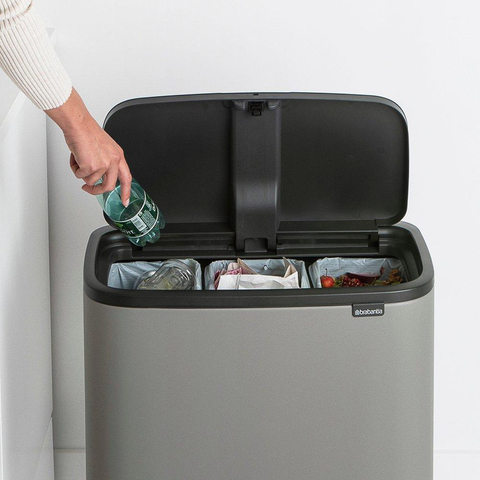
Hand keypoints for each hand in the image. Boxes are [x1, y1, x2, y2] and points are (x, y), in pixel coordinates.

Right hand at [46, 88, 131, 205]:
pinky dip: (75, 168)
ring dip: (81, 173)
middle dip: (96, 190)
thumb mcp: (106, 148)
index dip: (126, 191)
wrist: (78, 124)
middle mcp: (113, 161)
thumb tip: (101, 176)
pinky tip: (76, 157)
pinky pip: (80, 176)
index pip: (126, 178)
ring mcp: (103, 165)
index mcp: (118, 156)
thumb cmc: (88, 133)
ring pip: (91, 181)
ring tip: (79, 158)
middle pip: (108, 186)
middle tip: (87, 188)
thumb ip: (107, 162)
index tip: (125, 201)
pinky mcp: (90, 167)